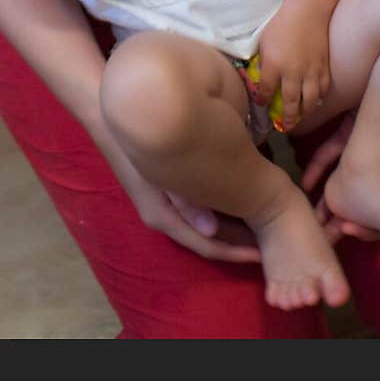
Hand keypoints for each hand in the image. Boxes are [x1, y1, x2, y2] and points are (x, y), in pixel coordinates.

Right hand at [111, 151, 260, 264]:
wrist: (111, 124)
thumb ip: (185, 201)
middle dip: (237, 242)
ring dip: (230, 226)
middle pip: (208, 240)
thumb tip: (211, 230)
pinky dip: (218, 212)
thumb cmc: (136, 147)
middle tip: (268, 241)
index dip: (236, 253)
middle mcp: (164, 219)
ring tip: (257, 223)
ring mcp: (163, 207)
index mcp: (164, 219)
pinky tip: (234, 200)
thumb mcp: (160, 175)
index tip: (262, 256)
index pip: (208, 247)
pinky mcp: (164, 193)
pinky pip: (197, 212)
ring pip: (204, 226)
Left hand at [256, 2, 331, 130]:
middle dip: (287, 118)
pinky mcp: (324, 67)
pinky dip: (319, 98)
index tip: (261, 105)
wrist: (307, 11)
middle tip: (285, 127)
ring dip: (304, 113)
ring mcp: (310, 72)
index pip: (265, 91)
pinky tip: (315, 101)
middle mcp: (293, 73)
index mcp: (274, 66)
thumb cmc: (281, 24)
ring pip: (310, 101)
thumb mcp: (264, 42)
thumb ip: (263, 62)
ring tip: (301, 119)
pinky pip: (323, 89)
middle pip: (290, 103)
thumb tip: (260, 77)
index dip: (262, 100)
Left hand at [302, 112, 379, 241]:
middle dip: (347, 216)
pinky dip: (318, 168)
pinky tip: (307, 183)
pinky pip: (329, 153)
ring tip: (313, 215)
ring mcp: (362, 147)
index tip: (353, 232)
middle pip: (363, 198)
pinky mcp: (348, 132)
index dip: (372, 224)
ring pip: (342, 179)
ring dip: (327, 196)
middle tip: (328, 232)